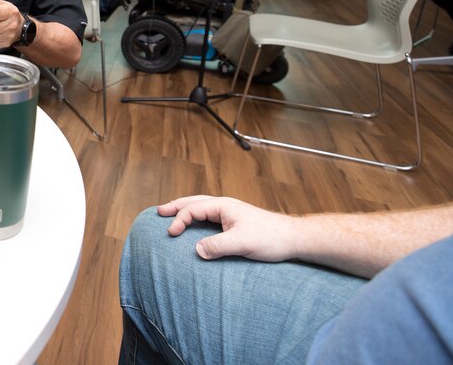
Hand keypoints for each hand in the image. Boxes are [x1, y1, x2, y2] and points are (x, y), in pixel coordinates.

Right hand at [157, 195, 300, 262]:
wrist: (293, 238)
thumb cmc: (270, 238)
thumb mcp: (241, 243)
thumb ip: (218, 245)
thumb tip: (197, 250)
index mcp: (223, 206)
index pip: (194, 209)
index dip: (179, 220)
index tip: (171, 233)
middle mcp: (225, 206)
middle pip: (194, 202)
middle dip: (176, 206)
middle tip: (160, 211)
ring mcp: (230, 213)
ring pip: (202, 207)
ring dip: (185, 210)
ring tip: (172, 213)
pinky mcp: (235, 222)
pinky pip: (209, 216)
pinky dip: (196, 217)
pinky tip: (195, 225)